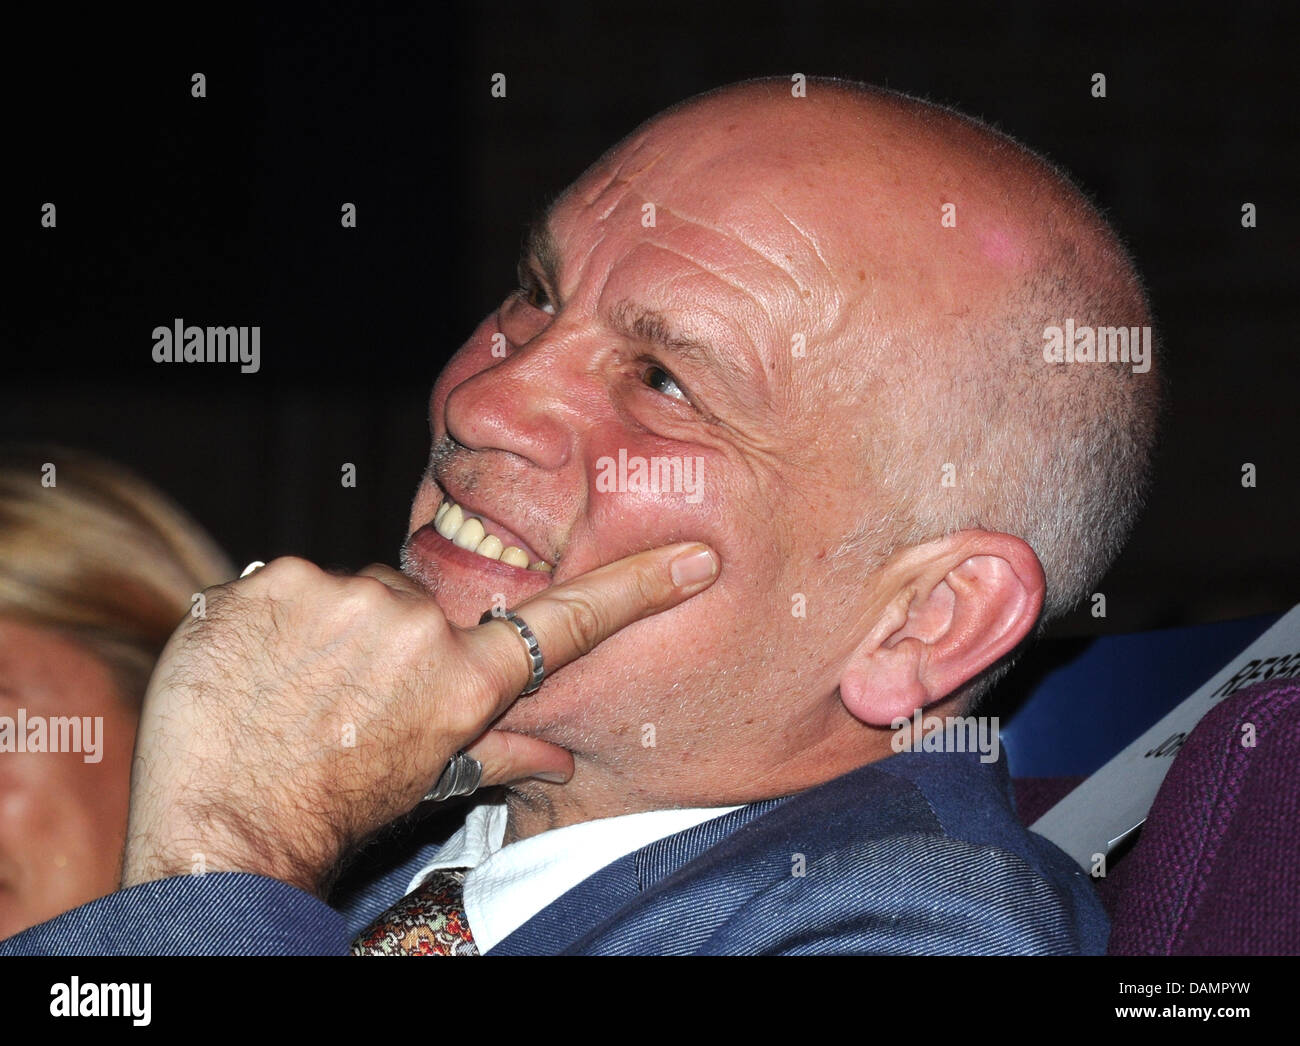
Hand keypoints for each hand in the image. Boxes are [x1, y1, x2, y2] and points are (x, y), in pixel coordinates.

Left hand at [121, 543, 718, 895]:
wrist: (225, 828)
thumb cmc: (335, 808)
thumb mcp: (430, 782)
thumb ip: (501, 755)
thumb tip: (564, 760)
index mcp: (465, 678)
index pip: (568, 620)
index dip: (637, 587)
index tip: (695, 557)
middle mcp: (417, 625)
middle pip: (419, 601)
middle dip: (392, 634)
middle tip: (349, 693)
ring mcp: (343, 595)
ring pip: (350, 590)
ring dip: (329, 624)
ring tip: (295, 687)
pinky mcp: (274, 578)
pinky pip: (287, 582)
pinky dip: (272, 616)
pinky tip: (255, 667)